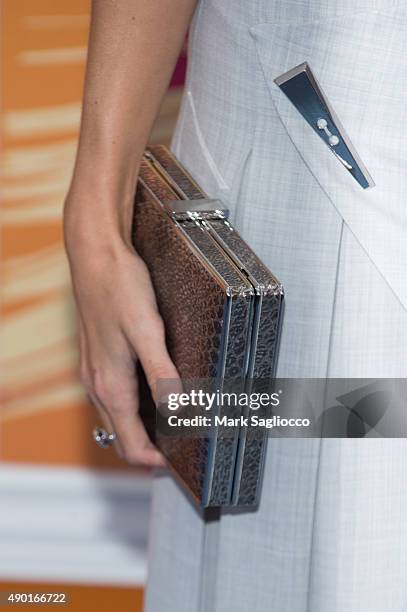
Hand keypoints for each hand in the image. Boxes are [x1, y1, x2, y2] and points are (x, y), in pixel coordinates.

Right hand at [65, 217, 178, 466]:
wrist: (95, 255)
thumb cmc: (120, 288)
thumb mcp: (148, 331)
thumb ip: (162, 375)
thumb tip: (178, 412)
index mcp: (111, 383)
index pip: (129, 441)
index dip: (152, 460)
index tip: (176, 465)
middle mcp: (98, 383)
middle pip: (121, 434)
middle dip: (147, 449)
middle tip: (177, 452)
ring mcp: (94, 370)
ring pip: (117, 415)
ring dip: (140, 428)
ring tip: (170, 427)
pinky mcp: (98, 357)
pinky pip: (114, 396)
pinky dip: (133, 407)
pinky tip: (152, 395)